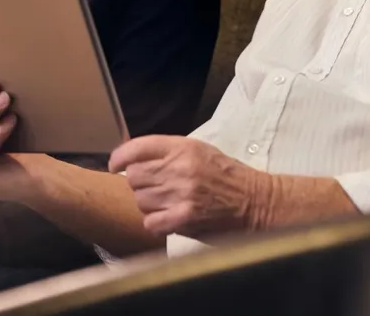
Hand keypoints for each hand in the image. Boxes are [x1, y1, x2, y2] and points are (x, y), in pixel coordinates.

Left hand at [109, 136, 265, 238]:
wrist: (254, 200)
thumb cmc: (226, 175)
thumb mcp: (199, 150)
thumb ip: (168, 152)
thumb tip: (133, 160)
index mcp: (183, 147)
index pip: (137, 148)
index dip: (120, 158)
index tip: (115, 166)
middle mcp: (179, 168)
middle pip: (135, 177)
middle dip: (140, 184)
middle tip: (155, 188)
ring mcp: (181, 194)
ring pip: (140, 200)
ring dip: (149, 203)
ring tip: (167, 203)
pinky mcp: (184, 218)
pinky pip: (150, 221)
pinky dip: (155, 222)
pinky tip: (167, 219)